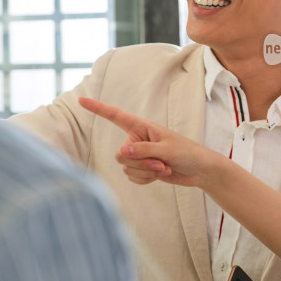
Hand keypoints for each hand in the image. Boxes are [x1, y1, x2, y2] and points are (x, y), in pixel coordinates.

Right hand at [78, 97, 220, 187]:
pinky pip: (132, 177)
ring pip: (126, 168)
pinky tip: (159, 174)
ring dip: (145, 171)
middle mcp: (136, 139)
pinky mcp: (141, 169)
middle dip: (140, 162)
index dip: (98, 108)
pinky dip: (146, 179)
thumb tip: (121, 152)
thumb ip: (143, 150)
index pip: (115, 116)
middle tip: (160, 162)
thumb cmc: (187, 153)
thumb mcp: (166, 149)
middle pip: (121, 154)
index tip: (81, 101)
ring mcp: (138, 155)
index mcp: (141, 126)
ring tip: (163, 167)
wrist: (199, 170)